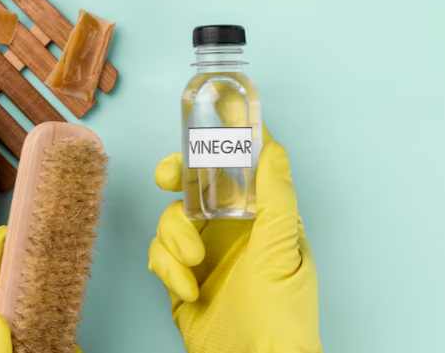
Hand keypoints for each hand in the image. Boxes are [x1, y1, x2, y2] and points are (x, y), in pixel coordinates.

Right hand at [149, 128, 321, 352]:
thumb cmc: (282, 313)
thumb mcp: (284, 246)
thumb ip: (276, 193)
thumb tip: (271, 145)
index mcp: (262, 216)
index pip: (239, 168)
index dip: (219, 146)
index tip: (201, 130)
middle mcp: (232, 230)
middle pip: (195, 186)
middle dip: (178, 176)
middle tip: (169, 176)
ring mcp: (205, 254)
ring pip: (172, 219)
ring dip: (176, 237)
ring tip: (194, 262)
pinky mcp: (181, 278)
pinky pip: (160, 256)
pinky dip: (169, 269)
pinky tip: (189, 290)